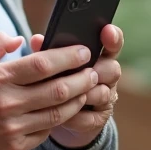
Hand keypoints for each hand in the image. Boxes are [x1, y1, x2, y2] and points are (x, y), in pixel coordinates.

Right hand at [0, 32, 99, 149]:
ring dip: (76, 100)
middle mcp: (7, 104)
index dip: (67, 56)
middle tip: (94, 71)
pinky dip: (58, 120)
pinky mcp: (15, 148)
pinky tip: (65, 111)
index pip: (42, 64)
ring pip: (57, 113)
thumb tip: (18, 37)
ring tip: (87, 90)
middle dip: (82, 79)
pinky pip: (45, 133)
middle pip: (57, 90)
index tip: (83, 51)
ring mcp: (12, 128)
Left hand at [45, 24, 122, 149]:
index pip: (113, 43)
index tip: (106, 30)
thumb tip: (37, 40)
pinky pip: (91, 117)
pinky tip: (60, 113)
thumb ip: (48, 51)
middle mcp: (106, 76)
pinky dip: (74, 115)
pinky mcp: (98, 119)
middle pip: (113, 69)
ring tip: (64, 94)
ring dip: (83, 93)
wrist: (54, 115)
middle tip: (82, 70)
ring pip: (103, 93)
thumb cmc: (55, 80)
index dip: (112, 37)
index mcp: (99, 56)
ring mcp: (105, 98)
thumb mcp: (53, 65)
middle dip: (96, 70)